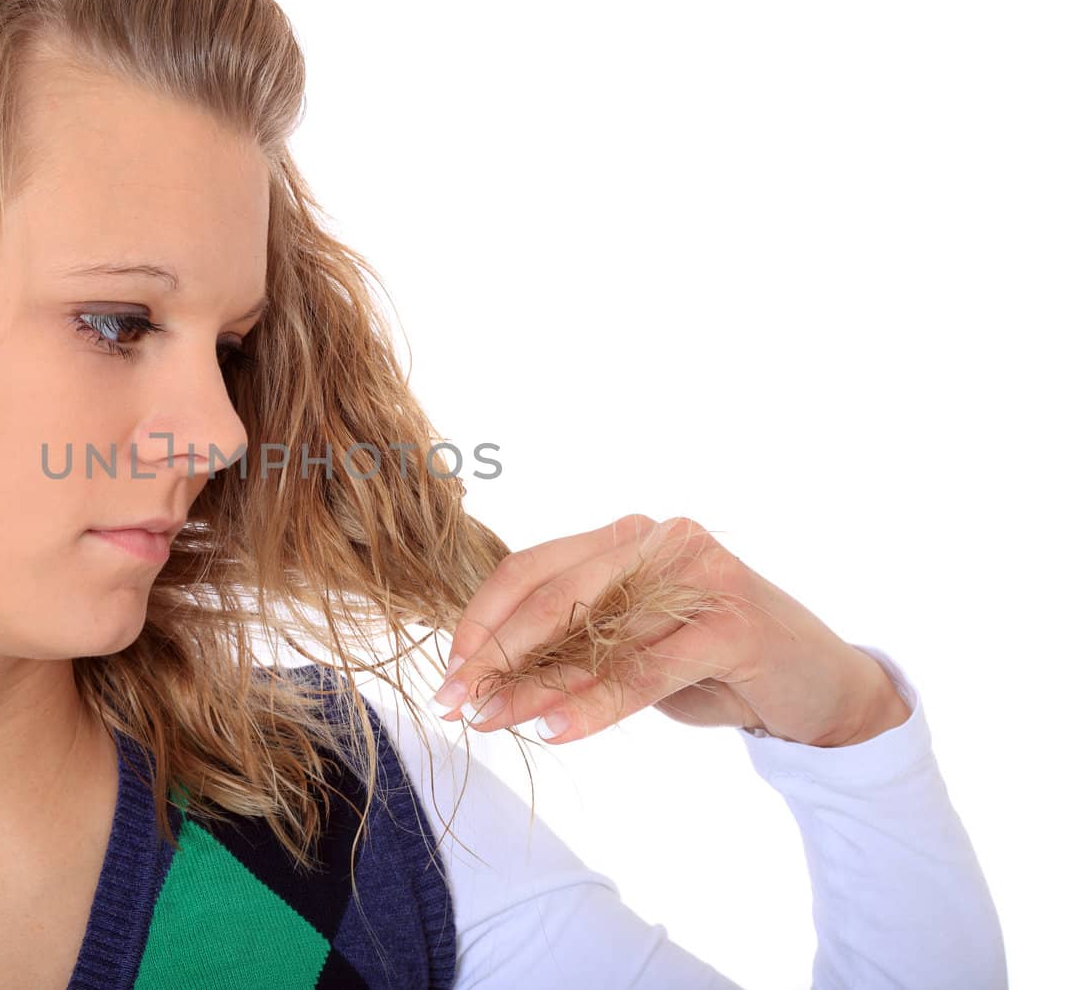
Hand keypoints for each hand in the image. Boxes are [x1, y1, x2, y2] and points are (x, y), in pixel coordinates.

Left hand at [430, 515, 910, 747]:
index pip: (531, 570)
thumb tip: (480, 677)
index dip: (482, 622)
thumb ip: (570, 645)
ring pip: (593, 634)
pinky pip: (644, 668)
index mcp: (624, 538)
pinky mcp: (731, 621)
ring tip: (492, 721)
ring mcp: (697, 574)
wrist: (817, 687)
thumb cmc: (710, 666)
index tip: (449, 674)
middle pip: (551, 594)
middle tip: (456, 703)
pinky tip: (553, 730)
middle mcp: (658, 541)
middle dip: (494, 653)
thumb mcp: (629, 648)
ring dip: (533, 685)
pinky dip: (594, 704)